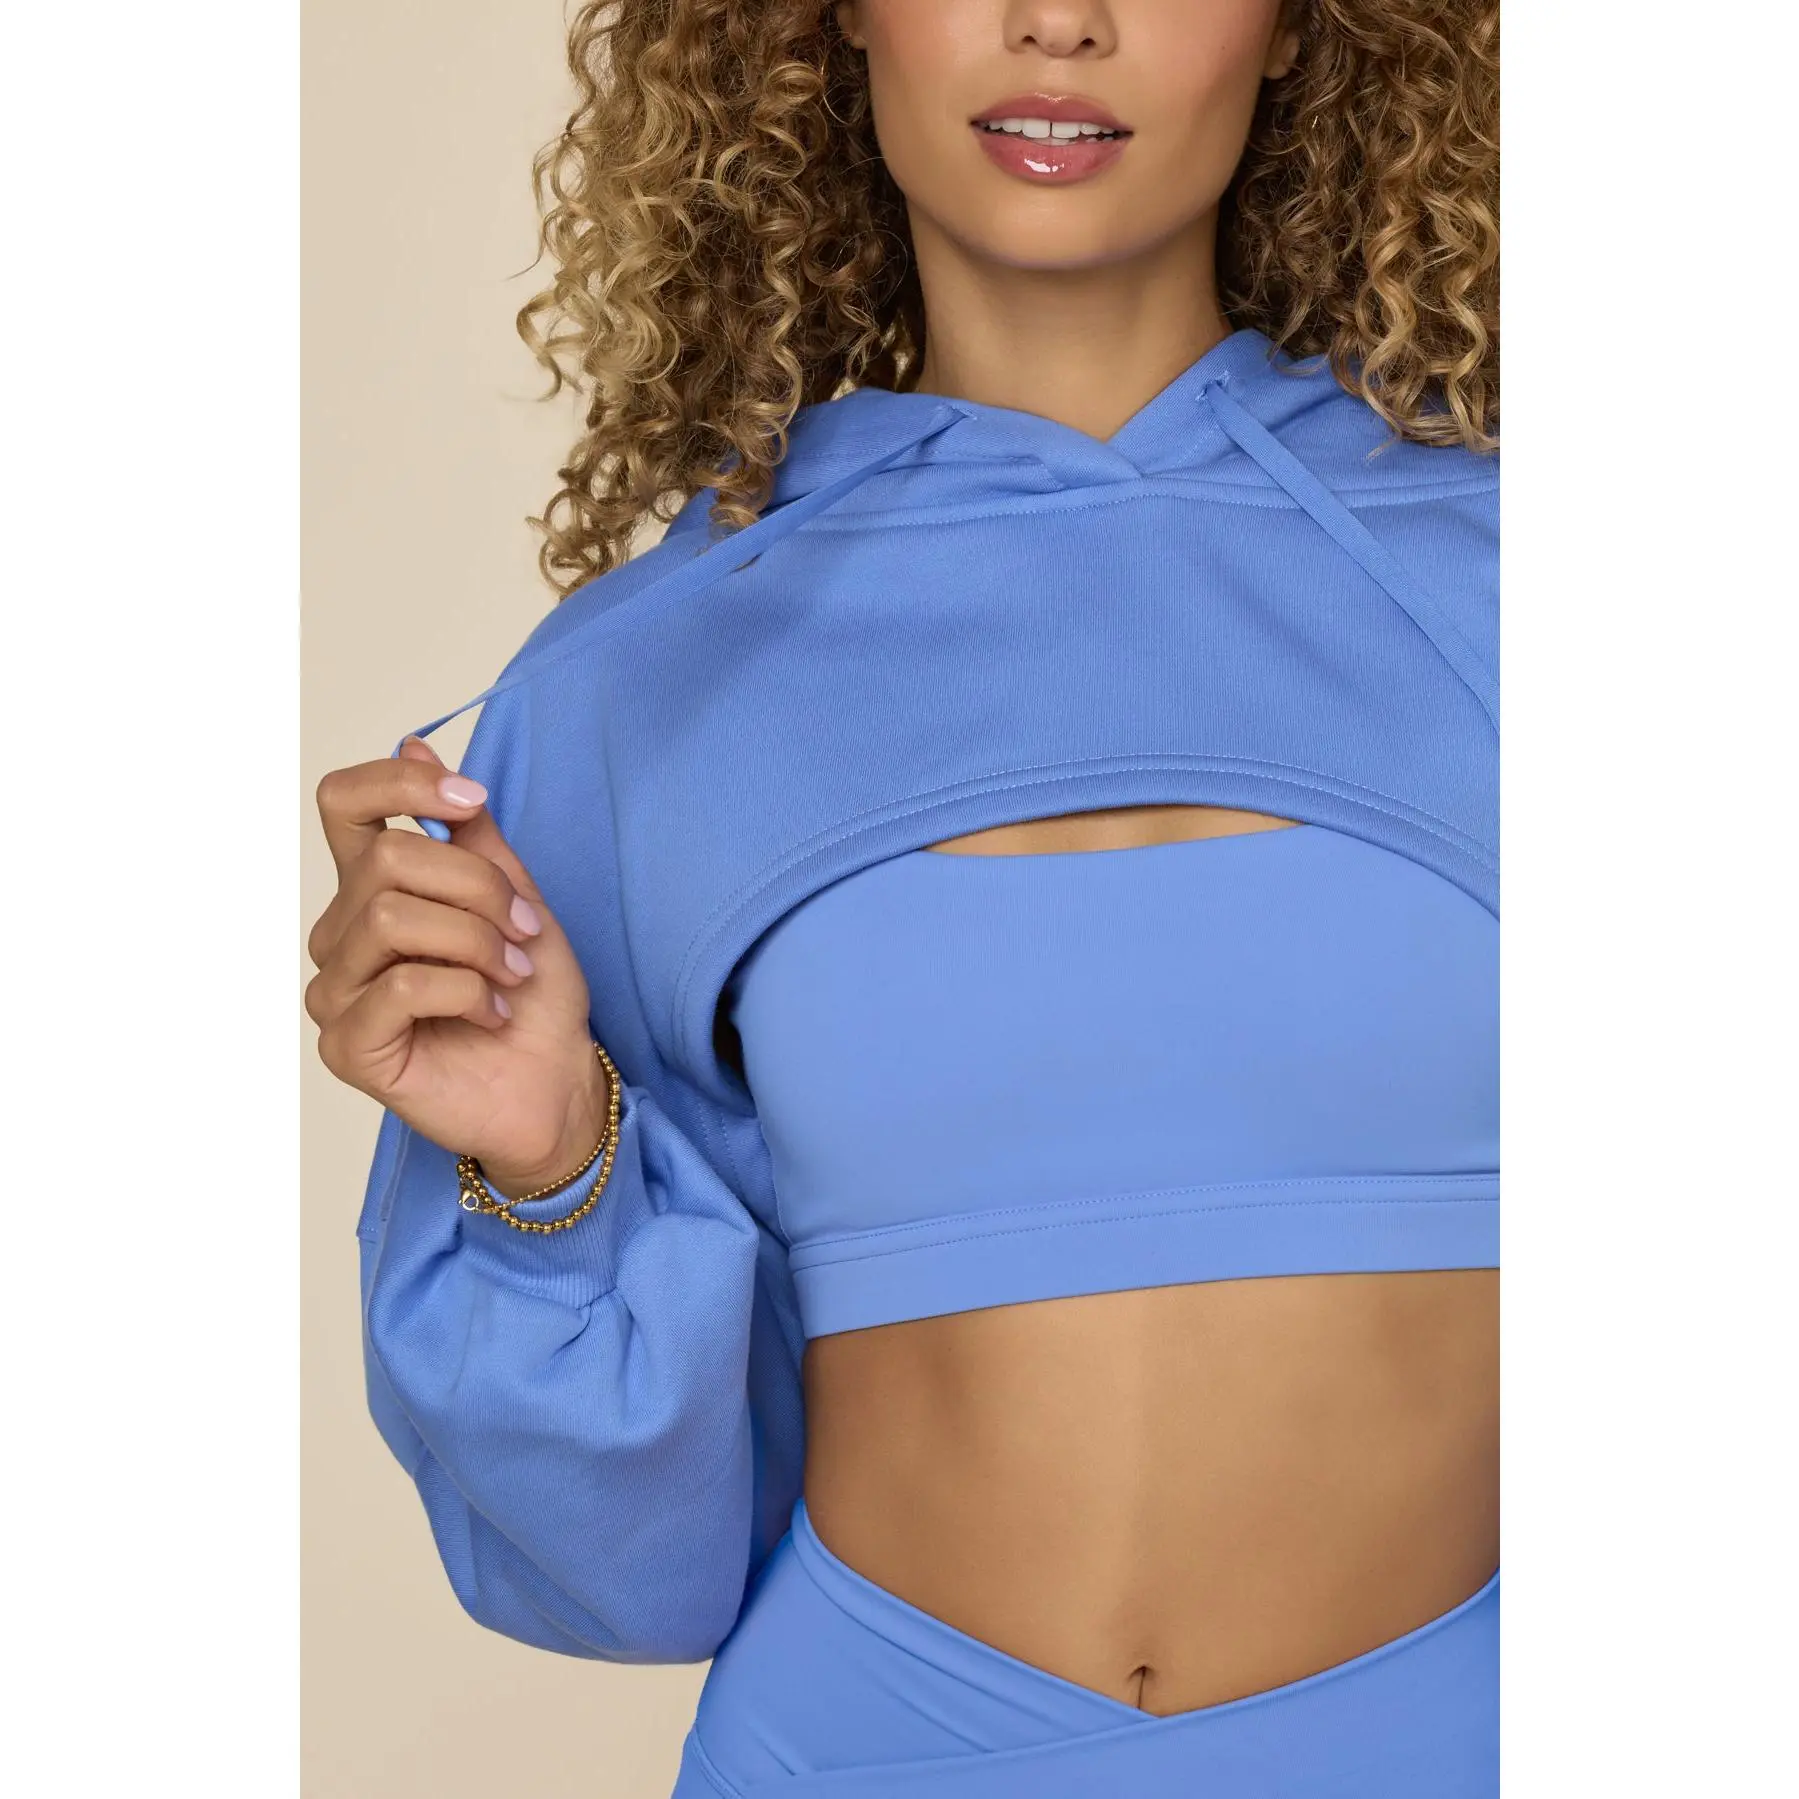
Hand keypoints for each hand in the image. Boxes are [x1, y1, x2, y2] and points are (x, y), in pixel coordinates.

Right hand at [306, 735, 611, 1194]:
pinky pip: (400, 986)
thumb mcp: (515, 895)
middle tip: (524, 930)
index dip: (402, 786)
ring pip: (392, 918)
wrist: (553, 1081)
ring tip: (511, 975)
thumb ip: (468, 831)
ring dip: (477, 942)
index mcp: (373, 888)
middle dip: (477, 888)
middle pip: (387, 860)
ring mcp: (336, 990)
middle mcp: (341, 934)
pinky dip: (466, 991)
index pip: (343, 803)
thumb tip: (414, 744)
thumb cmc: (531, 996)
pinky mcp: (347, 1046)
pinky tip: (490, 1014)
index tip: (473, 801)